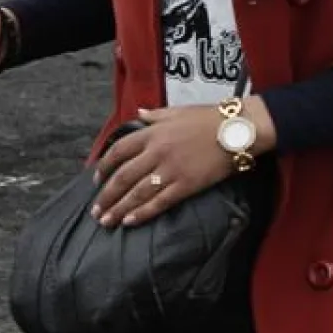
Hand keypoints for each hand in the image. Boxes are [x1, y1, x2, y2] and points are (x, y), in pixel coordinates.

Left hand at [93, 104, 256, 227]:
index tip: (96, 178)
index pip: (119, 151)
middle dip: (106, 196)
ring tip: (106, 221)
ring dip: (118, 209)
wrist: (237, 129)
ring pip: (136, 193)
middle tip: (96, 210)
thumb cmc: (210, 118)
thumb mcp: (179, 110)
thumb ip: (155, 114)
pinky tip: (130, 222)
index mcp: (153, 133)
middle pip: (122, 177)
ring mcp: (170, 170)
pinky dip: (142, 213)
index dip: (103, 167)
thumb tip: (138, 113)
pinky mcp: (185, 185)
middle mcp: (157, 152)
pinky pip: (159, 202)